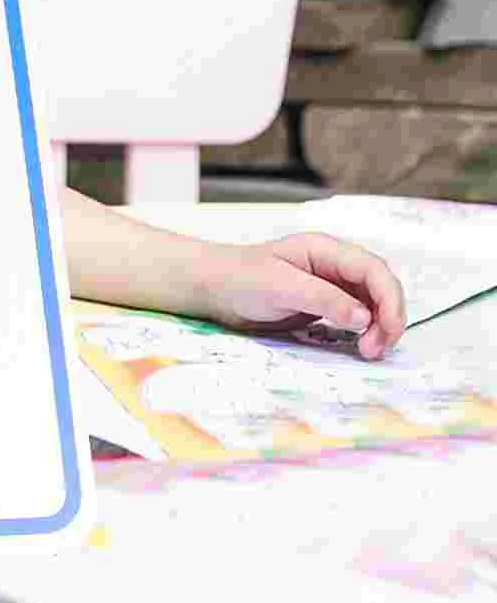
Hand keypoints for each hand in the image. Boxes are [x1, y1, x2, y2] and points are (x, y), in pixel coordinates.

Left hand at [197, 233, 406, 359]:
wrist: (213, 288)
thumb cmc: (240, 279)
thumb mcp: (279, 286)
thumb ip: (322, 299)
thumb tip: (364, 317)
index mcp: (324, 250)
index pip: (373, 270)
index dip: (389, 300)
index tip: (385, 331)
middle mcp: (333, 265)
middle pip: (380, 287)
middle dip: (388, 318)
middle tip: (374, 350)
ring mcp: (330, 285)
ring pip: (373, 304)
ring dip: (379, 328)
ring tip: (368, 352)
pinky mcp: (325, 305)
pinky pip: (357, 316)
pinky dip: (365, 332)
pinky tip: (358, 346)